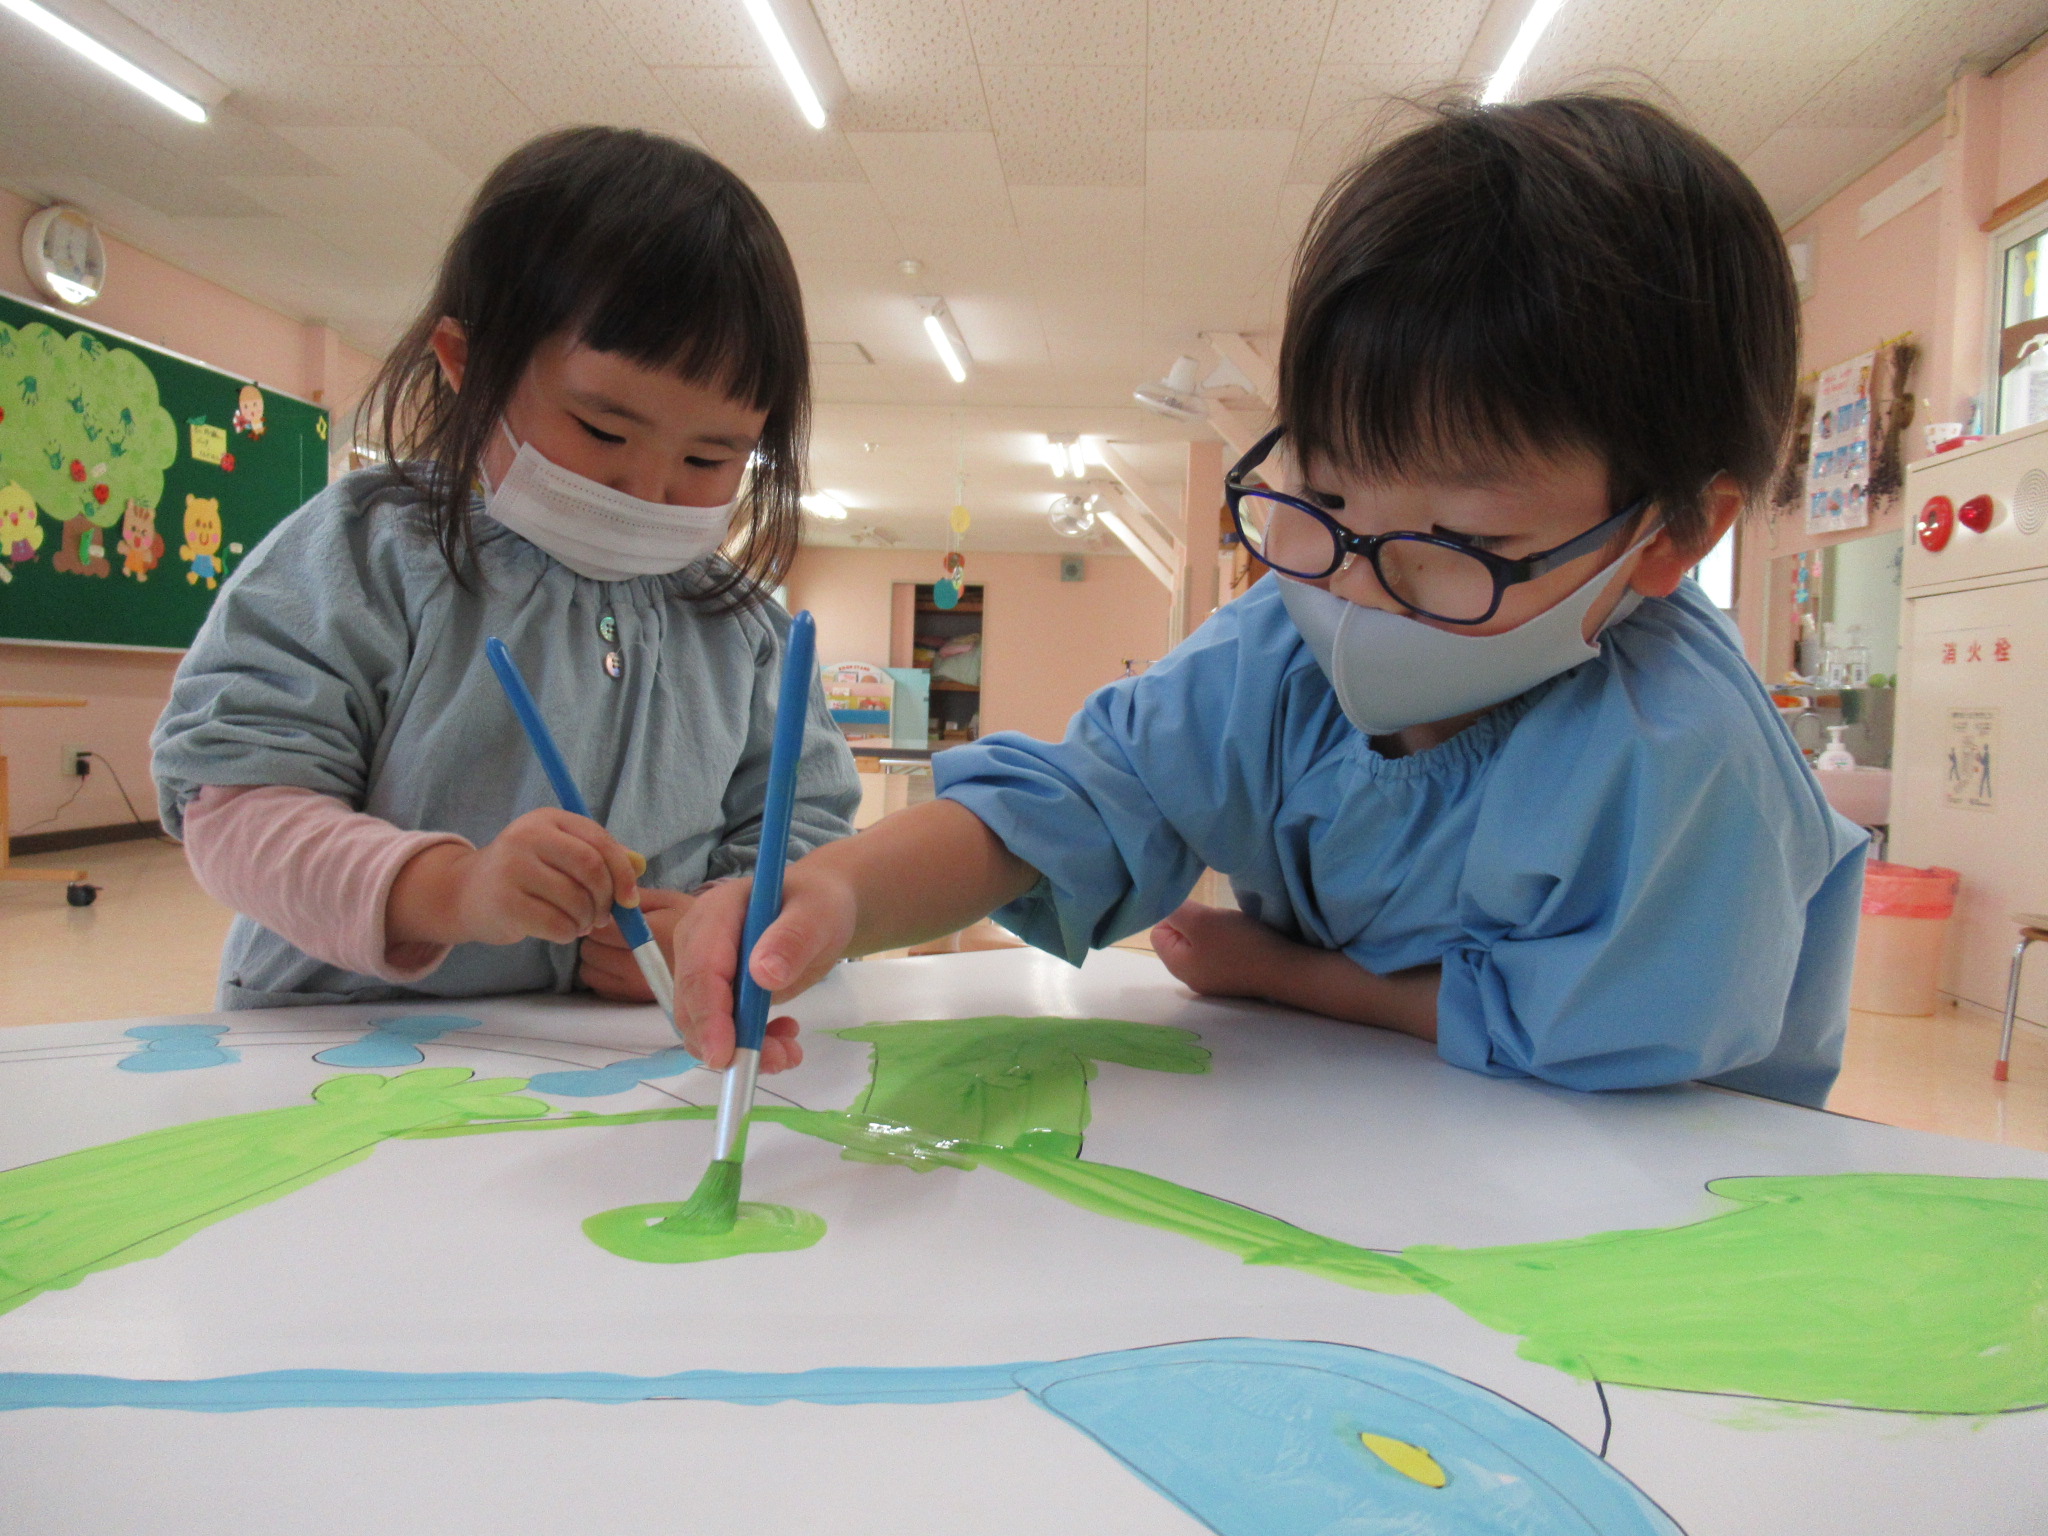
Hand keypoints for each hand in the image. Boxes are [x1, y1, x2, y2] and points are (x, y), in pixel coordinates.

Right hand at [388, 808, 641, 949]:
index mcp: (547, 819)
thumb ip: (599, 855)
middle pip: (591, 868)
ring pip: (576, 900)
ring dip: (587, 920)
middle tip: (603, 916)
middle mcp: (527, 837)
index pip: (599, 841)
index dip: (623, 873)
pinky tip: (561, 931)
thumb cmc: (525, 874)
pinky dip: (568, 934)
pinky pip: (557, 925)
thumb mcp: (558, 853)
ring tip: (579, 923)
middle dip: (606, 899)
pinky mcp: (505, 903)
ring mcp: (512, 868)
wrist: (466, 893)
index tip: (630, 899)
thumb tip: (640, 865)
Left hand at [580, 887, 692, 1000]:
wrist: (717, 957)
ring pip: (589, 973)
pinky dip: (603, 976)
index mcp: (651, 936)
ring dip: (596, 959)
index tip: (609, 915)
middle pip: (590, 953)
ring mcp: (637, 987)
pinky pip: (600, 988)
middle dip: (596, 939)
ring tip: (614, 948)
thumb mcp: (669, 900)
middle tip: (611, 931)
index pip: (601, 931)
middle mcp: (642, 965)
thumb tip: (605, 895)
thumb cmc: (692, 923)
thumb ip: (636, 897)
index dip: (599, 919)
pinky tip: (619, 965)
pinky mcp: (635, 1000)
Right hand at [669, 864, 856, 1071]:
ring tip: (790, 1052)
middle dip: (731, 1042)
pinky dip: (751, 1045)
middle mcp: (697, 943)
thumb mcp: (817, 913)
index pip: (700, 970)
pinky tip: (784, 1038)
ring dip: (744, 1049)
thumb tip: (764, 974)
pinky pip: (721, 1030)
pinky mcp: (716, 994)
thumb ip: (793, 938)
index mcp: (715, 914)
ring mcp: (703, 970)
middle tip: (781, 1059)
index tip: (724, 1055)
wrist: (816, 910)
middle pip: (694, 1004)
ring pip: (705, 1025)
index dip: (708, 1016)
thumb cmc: (816, 903)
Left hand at [1150, 901, 1302, 1000]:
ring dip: (1213, 931)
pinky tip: (1242, 940)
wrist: (1286, 969)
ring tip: (1232, 929)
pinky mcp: (1232, 978)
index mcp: (1178, 967)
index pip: (1158, 932)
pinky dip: (1227, 942)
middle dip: (1195, 924)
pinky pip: (1219, 954)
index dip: (1175, 915)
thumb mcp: (1201, 920)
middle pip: (1179, 939)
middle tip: (1217, 921)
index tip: (1199, 912)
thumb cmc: (1240, 944)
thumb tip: (1158, 905)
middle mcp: (1191, 979)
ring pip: (1201, 944)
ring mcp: (1213, 981)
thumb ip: (1174, 910)